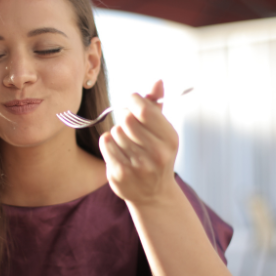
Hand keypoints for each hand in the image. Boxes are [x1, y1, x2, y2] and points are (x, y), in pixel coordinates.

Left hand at [99, 80, 178, 205]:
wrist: (153, 194)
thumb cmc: (157, 155)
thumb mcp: (163, 131)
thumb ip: (157, 106)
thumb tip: (157, 81)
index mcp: (170, 139)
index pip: (144, 110)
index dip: (133, 100)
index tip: (131, 101)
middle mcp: (156, 153)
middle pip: (126, 119)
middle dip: (125, 118)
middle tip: (129, 125)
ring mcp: (138, 166)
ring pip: (115, 131)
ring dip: (118, 133)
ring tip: (127, 144)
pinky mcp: (120, 174)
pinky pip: (106, 143)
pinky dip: (108, 143)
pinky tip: (118, 151)